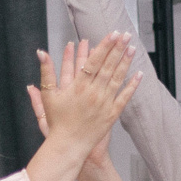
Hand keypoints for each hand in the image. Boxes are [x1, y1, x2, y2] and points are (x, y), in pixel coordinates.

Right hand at [30, 34, 141, 161]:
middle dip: (118, 49)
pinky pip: (124, 97)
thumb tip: (41, 52)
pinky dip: (132, 85)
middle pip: (108, 66)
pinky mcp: (112, 114)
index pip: (94, 61)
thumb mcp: (48, 95)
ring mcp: (105, 103)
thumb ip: (46, 72)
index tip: (112, 34)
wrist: (69, 146)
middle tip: (126, 35)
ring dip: (126, 62)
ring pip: (118, 78)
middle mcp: (94, 93)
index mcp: (79, 86)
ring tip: (132, 48)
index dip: (104, 46)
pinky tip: (139, 74)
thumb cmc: (57, 122)